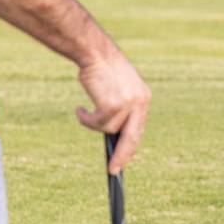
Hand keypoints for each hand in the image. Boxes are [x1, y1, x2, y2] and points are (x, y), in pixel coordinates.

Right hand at [76, 49, 150, 173]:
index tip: (123, 160)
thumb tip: (114, 132)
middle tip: (114, 170)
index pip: (138, 129)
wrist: (96, 53)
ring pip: (108, 129)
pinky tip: (80, 110)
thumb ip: (122, 106)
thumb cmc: (104, 69)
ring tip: (84, 112)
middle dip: (122, 156)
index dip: (130, 146)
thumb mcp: (121, 87)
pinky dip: (86, 120)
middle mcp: (139, 103)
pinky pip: (96, 123)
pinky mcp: (112, 105)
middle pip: (132, 138)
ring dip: (93, 124)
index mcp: (143, 99)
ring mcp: (127, 105)